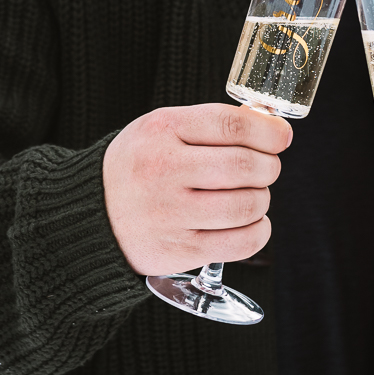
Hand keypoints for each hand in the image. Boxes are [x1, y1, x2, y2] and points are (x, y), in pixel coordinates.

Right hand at [103, 103, 290, 275]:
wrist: (91, 216)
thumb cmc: (139, 167)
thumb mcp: (161, 129)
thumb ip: (210, 124)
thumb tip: (272, 128)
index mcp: (161, 131)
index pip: (231, 124)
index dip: (268, 131)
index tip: (282, 137)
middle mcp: (163, 170)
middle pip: (245, 165)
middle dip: (269, 166)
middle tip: (265, 168)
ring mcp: (170, 213)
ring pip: (247, 204)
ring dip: (262, 199)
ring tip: (251, 195)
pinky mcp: (179, 250)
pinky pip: (241, 242)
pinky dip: (258, 230)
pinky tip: (250, 222)